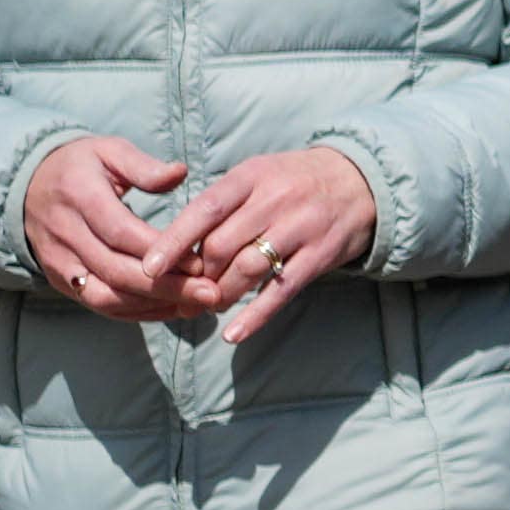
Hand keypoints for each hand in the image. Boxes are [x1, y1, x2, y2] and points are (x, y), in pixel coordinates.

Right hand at [19, 136, 187, 314]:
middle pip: (116, 270)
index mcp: (79, 196)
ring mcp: (59, 261)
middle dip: (166, 287)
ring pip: (105, 296)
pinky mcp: (60, 280)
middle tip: (211, 294)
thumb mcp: (109, 151)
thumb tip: (180, 173)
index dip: (161, 251)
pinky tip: (170, 309)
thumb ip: (144, 166)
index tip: (200, 263)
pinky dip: (135, 312)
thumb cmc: (81, 166)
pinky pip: (98, 304)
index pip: (121, 233)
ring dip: (153, 306)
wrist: (28, 186)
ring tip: (196, 307)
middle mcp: (65, 233)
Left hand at [135, 147, 382, 347]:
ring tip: (209, 306)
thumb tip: (179, 248)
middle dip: (198, 275)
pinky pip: (282, 291)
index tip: (149, 267)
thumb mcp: (257, 176)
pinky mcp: (321, 255)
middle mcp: (276, 199)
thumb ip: (222, 206)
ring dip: (222, 295)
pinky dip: (255, 316)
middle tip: (186, 292)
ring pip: (248, 270)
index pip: (204, 210)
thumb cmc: (294, 182)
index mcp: (252, 176)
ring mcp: (302, 227)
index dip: (174, 241)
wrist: (361, 182)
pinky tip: (233, 334)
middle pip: (222, 246)